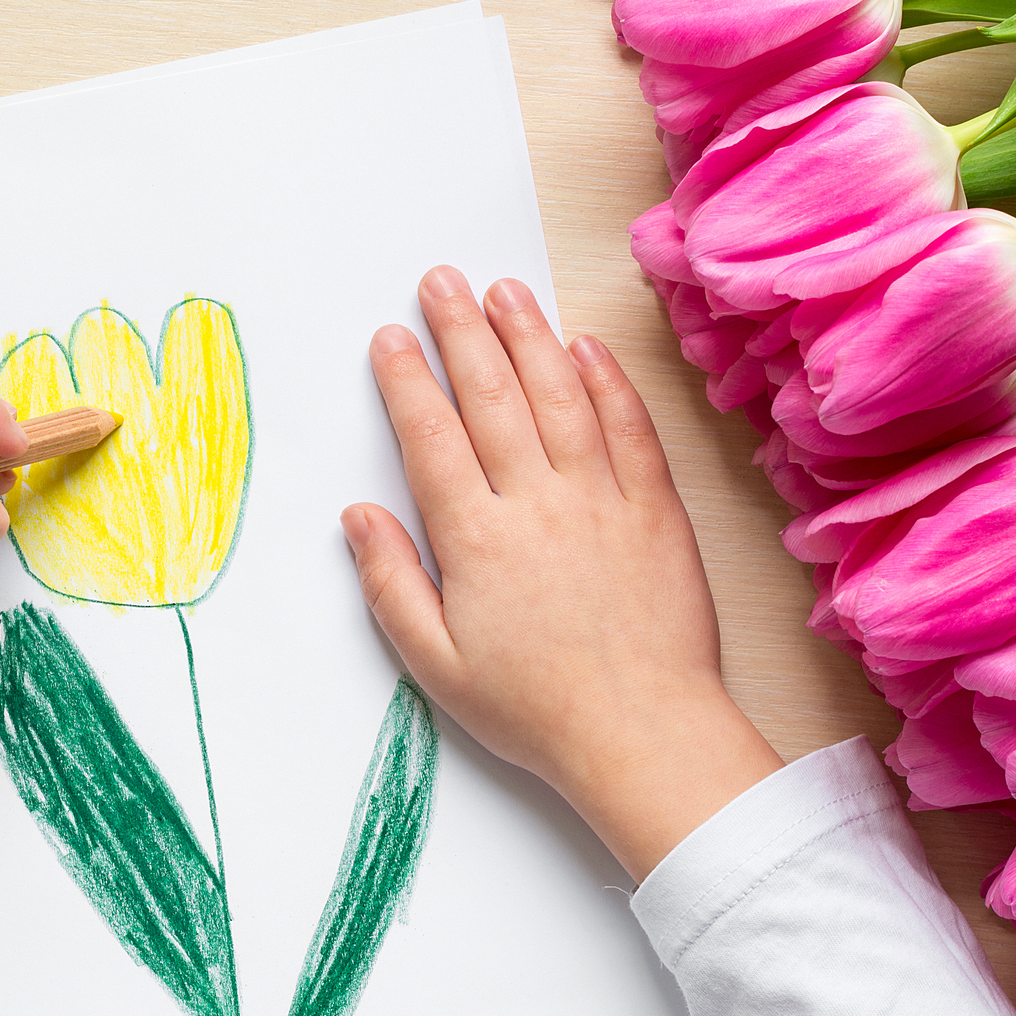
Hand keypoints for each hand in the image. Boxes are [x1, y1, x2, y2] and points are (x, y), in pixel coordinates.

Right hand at [343, 266, 781, 879]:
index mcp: (477, 541)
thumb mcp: (437, 664)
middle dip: (462, 331)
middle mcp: (538, 505)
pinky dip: (606, 382)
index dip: (408, 380)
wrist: (644, 734)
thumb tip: (359, 517)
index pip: (433, 438)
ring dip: (529, 337)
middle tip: (440, 281)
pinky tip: (584, 348)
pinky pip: (628, 428)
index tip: (391, 336)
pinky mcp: (656, 510)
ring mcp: (603, 500)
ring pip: (560, 396)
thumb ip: (393, 583)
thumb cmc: (536, 709)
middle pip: (492, 397)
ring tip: (505, 291)